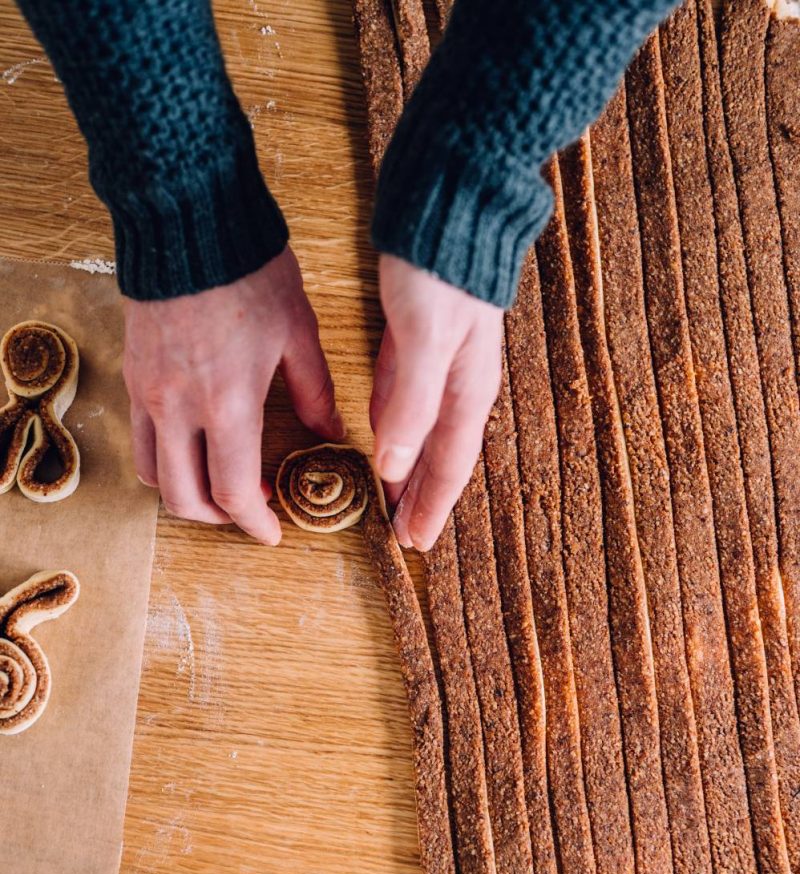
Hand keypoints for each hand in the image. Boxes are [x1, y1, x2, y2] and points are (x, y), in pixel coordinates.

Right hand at [124, 247, 343, 544]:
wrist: (189, 222)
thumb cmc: (251, 272)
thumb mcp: (298, 332)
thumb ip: (315, 392)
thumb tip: (331, 433)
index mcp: (228, 405)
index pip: (234, 492)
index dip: (254, 523)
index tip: (273, 533)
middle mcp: (179, 409)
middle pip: (187, 499)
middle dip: (219, 518)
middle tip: (247, 511)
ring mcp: (148, 394)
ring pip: (155, 476)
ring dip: (186, 494)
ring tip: (217, 484)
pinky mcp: (133, 377)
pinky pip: (139, 440)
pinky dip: (163, 459)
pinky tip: (190, 446)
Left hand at [370, 255, 503, 551]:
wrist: (450, 198)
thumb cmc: (442, 267)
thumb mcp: (426, 339)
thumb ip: (412, 405)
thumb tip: (393, 467)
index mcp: (467, 389)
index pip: (449, 465)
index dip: (432, 506)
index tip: (415, 544)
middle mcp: (459, 383)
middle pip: (440, 457)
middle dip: (422, 499)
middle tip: (404, 536)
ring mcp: (441, 362)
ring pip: (424, 433)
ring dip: (408, 469)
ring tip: (393, 500)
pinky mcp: (419, 340)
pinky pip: (407, 402)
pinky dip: (396, 429)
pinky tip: (382, 437)